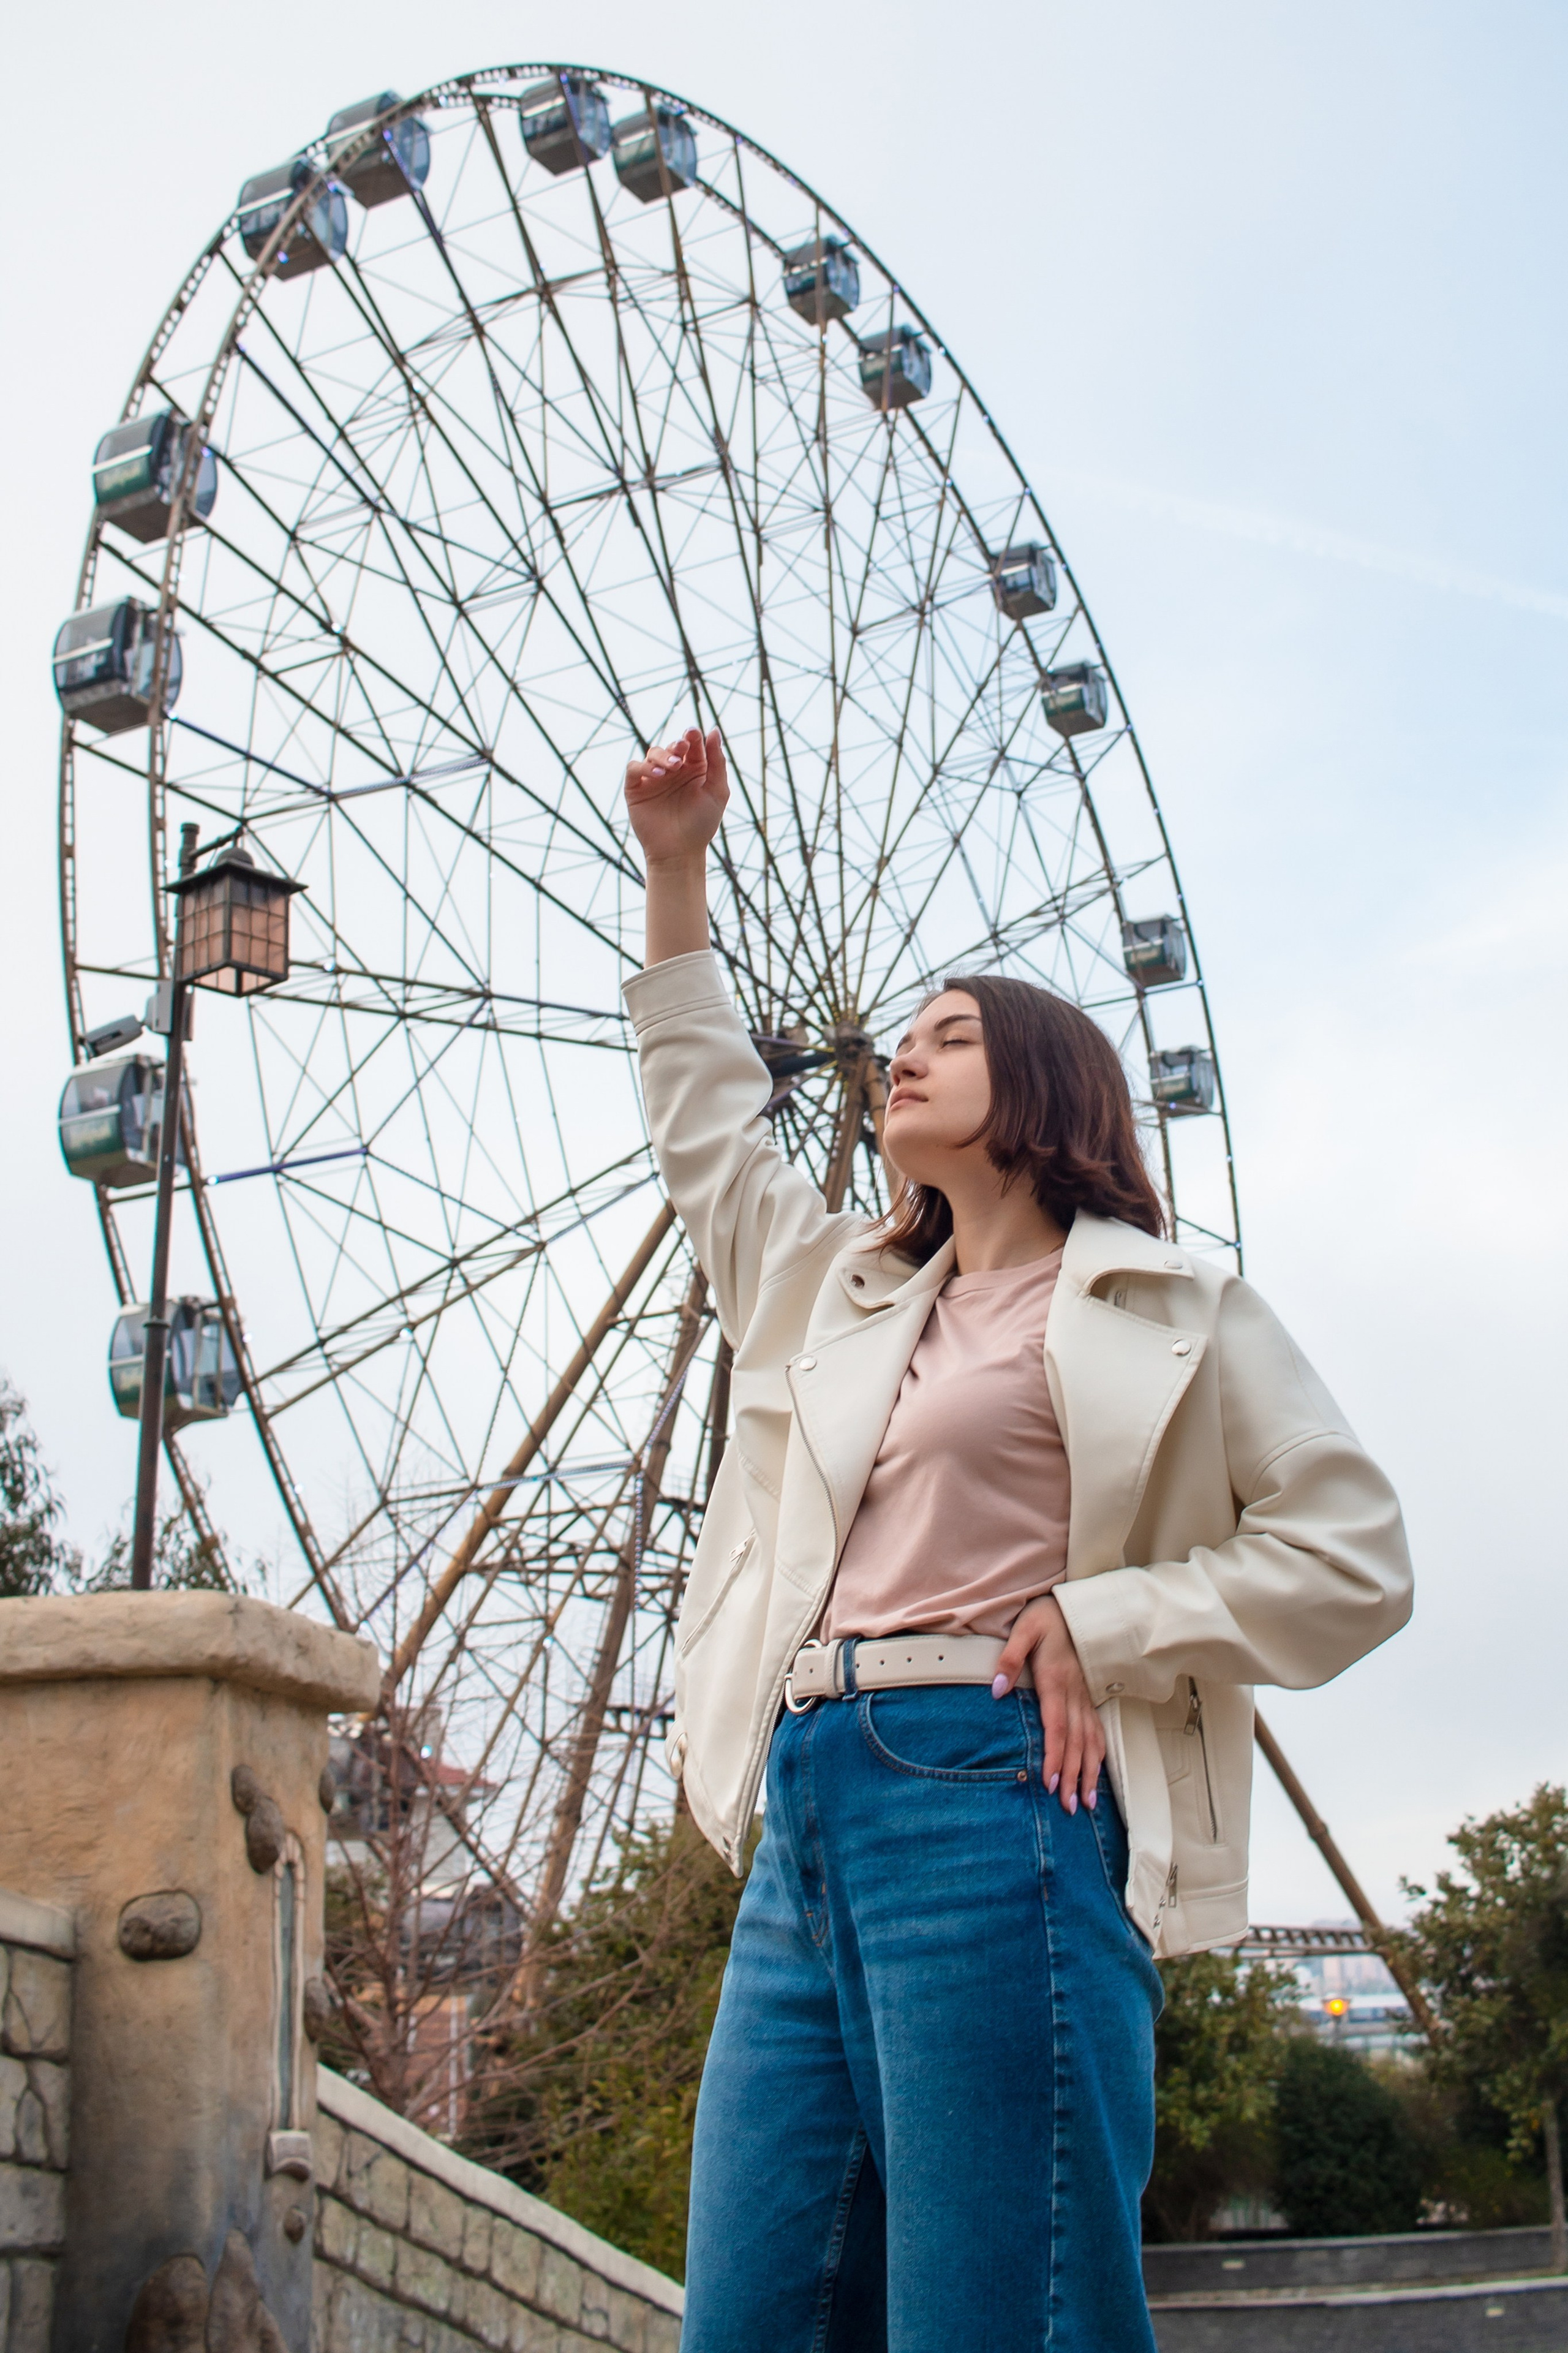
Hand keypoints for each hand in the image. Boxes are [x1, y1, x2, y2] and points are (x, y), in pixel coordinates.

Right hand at [624, 727, 729, 868]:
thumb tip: (714, 731)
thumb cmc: (701, 824)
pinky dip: (643, 767)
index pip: (692, 745)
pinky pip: (634, 769)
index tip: (694, 733)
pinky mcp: (636, 789)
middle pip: (672, 746)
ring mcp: (653, 779)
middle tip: (682, 748)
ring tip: (672, 767)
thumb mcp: (717, 791)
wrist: (680, 853)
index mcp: (694, 769)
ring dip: (662, 755)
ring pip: (653, 753)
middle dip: (677, 744)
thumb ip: (717, 762)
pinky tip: (657, 776)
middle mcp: (673, 772)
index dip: (692, 736)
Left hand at [993, 1592, 1105, 1814]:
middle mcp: (1074, 1694)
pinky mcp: (1088, 1696)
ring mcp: (1084, 1697)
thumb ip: (1010, 1658)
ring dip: (1090, 1772)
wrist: (1073, 1607)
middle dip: (1074, 1777)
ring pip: (1091, 1741)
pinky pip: (1097, 1730)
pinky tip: (1097, 1772)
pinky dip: (1098, 1755)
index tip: (1052, 1783)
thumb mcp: (1023, 1630)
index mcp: (1056, 1681)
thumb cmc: (1045, 1618)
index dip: (1056, 1757)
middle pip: (1076, 1742)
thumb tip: (997, 1689)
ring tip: (1088, 1802)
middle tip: (1071, 1807)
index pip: (1057, 1727)